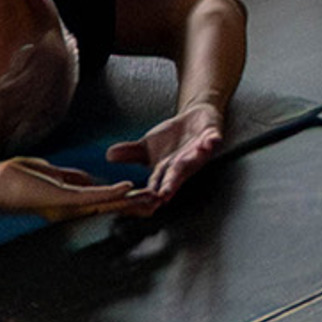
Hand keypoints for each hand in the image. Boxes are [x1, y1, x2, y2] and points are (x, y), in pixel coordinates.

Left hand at [0, 156, 140, 218]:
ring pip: (107, 203)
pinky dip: (111, 192)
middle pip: (111, 207)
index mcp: (72, 202)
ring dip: (130, 200)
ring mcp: (69, 203)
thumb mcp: (52, 175)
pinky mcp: (63, 197)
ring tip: (151, 198)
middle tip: (159, 204)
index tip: (148, 199)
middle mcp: (74, 207)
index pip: (105, 202)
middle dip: (135, 205)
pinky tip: (126, 189)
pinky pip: (92, 196)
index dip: (127, 202)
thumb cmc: (19, 179)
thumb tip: (92, 180)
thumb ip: (73, 179)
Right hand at [105, 99, 226, 208]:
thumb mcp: (148, 145)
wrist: (195, 120)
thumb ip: (130, 153)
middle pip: (176, 176)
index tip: (146, 201)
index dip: (153, 192)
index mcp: (167, 170)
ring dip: (191, 162)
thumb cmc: (172, 138)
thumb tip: (108, 155)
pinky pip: (214, 139)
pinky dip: (212, 141)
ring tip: (183, 164)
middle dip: (171, 184)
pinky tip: (210, 141)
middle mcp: (183, 165)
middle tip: (164, 195)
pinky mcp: (212, 137)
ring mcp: (199, 151)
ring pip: (195, 159)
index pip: (157, 183)